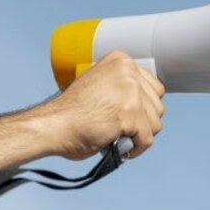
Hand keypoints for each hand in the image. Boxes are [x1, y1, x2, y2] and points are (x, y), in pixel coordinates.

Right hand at [38, 51, 165, 159]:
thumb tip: (147, 101)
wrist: (51, 126)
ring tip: (118, 137)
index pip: (154, 88)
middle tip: (122, 129)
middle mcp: (129, 71)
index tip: (128, 116)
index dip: (143, 107)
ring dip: (139, 135)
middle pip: (158, 106)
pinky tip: (122, 148)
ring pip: (155, 123)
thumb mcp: (101, 84)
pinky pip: (146, 139)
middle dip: (142, 122)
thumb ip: (122, 86)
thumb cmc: (71, 112)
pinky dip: (136, 149)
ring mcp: (130, 92)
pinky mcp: (129, 114)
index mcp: (122, 60)